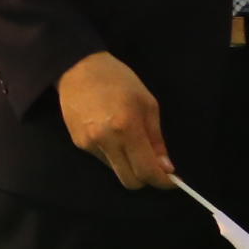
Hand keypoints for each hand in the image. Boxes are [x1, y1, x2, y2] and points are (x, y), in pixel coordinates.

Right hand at [57, 50, 173, 188]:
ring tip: (130, 145)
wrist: (76, 66)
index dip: (163, 181)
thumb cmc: (118, 79)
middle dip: (146, 179)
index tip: (172, 180)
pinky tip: (112, 135)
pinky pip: (103, 160)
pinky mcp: (78, 143)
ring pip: (116, 172)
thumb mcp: (147, 103)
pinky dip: (114, 156)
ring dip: (129, 166)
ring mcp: (89, 144)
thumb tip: (165, 167)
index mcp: (126, 128)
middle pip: (130, 181)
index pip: (147, 171)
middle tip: (153, 166)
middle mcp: (105, 141)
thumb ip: (156, 138)